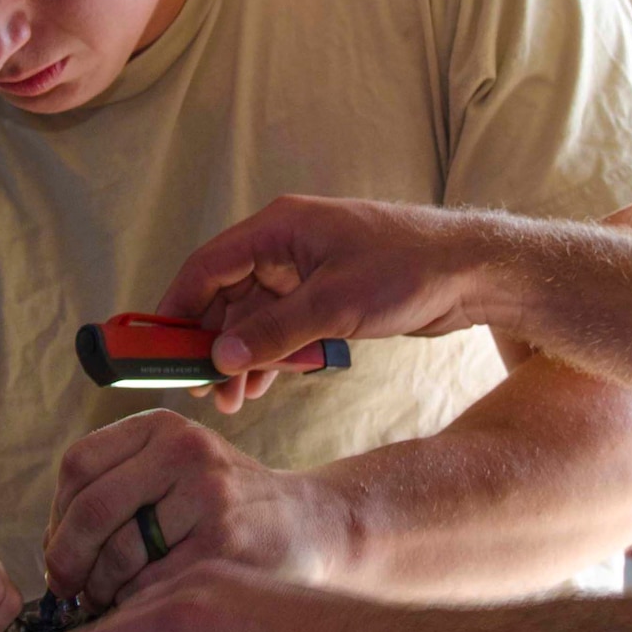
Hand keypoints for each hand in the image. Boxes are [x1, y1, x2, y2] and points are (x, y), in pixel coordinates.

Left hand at [44, 411, 347, 606]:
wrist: (311, 525)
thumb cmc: (229, 508)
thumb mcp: (178, 470)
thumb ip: (118, 488)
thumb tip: (51, 552)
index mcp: (164, 427)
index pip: (79, 465)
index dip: (56, 517)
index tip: (57, 551)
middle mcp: (186, 450)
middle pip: (91, 509)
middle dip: (67, 560)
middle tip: (68, 588)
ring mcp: (208, 495)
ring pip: (118, 553)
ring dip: (101, 590)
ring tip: (109, 601)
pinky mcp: (224, 543)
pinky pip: (150, 586)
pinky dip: (134, 606)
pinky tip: (143, 610)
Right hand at [160, 197, 498, 412]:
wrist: (474, 270)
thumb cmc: (409, 269)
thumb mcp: (336, 305)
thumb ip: (275, 332)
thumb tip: (220, 359)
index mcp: (279, 229)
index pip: (207, 267)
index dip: (176, 308)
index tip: (157, 350)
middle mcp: (285, 245)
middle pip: (226, 297)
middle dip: (212, 346)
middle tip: (202, 392)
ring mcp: (306, 271)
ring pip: (254, 319)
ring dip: (242, 358)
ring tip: (233, 403)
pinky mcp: (327, 296)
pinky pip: (283, 327)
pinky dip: (272, 356)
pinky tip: (263, 386)